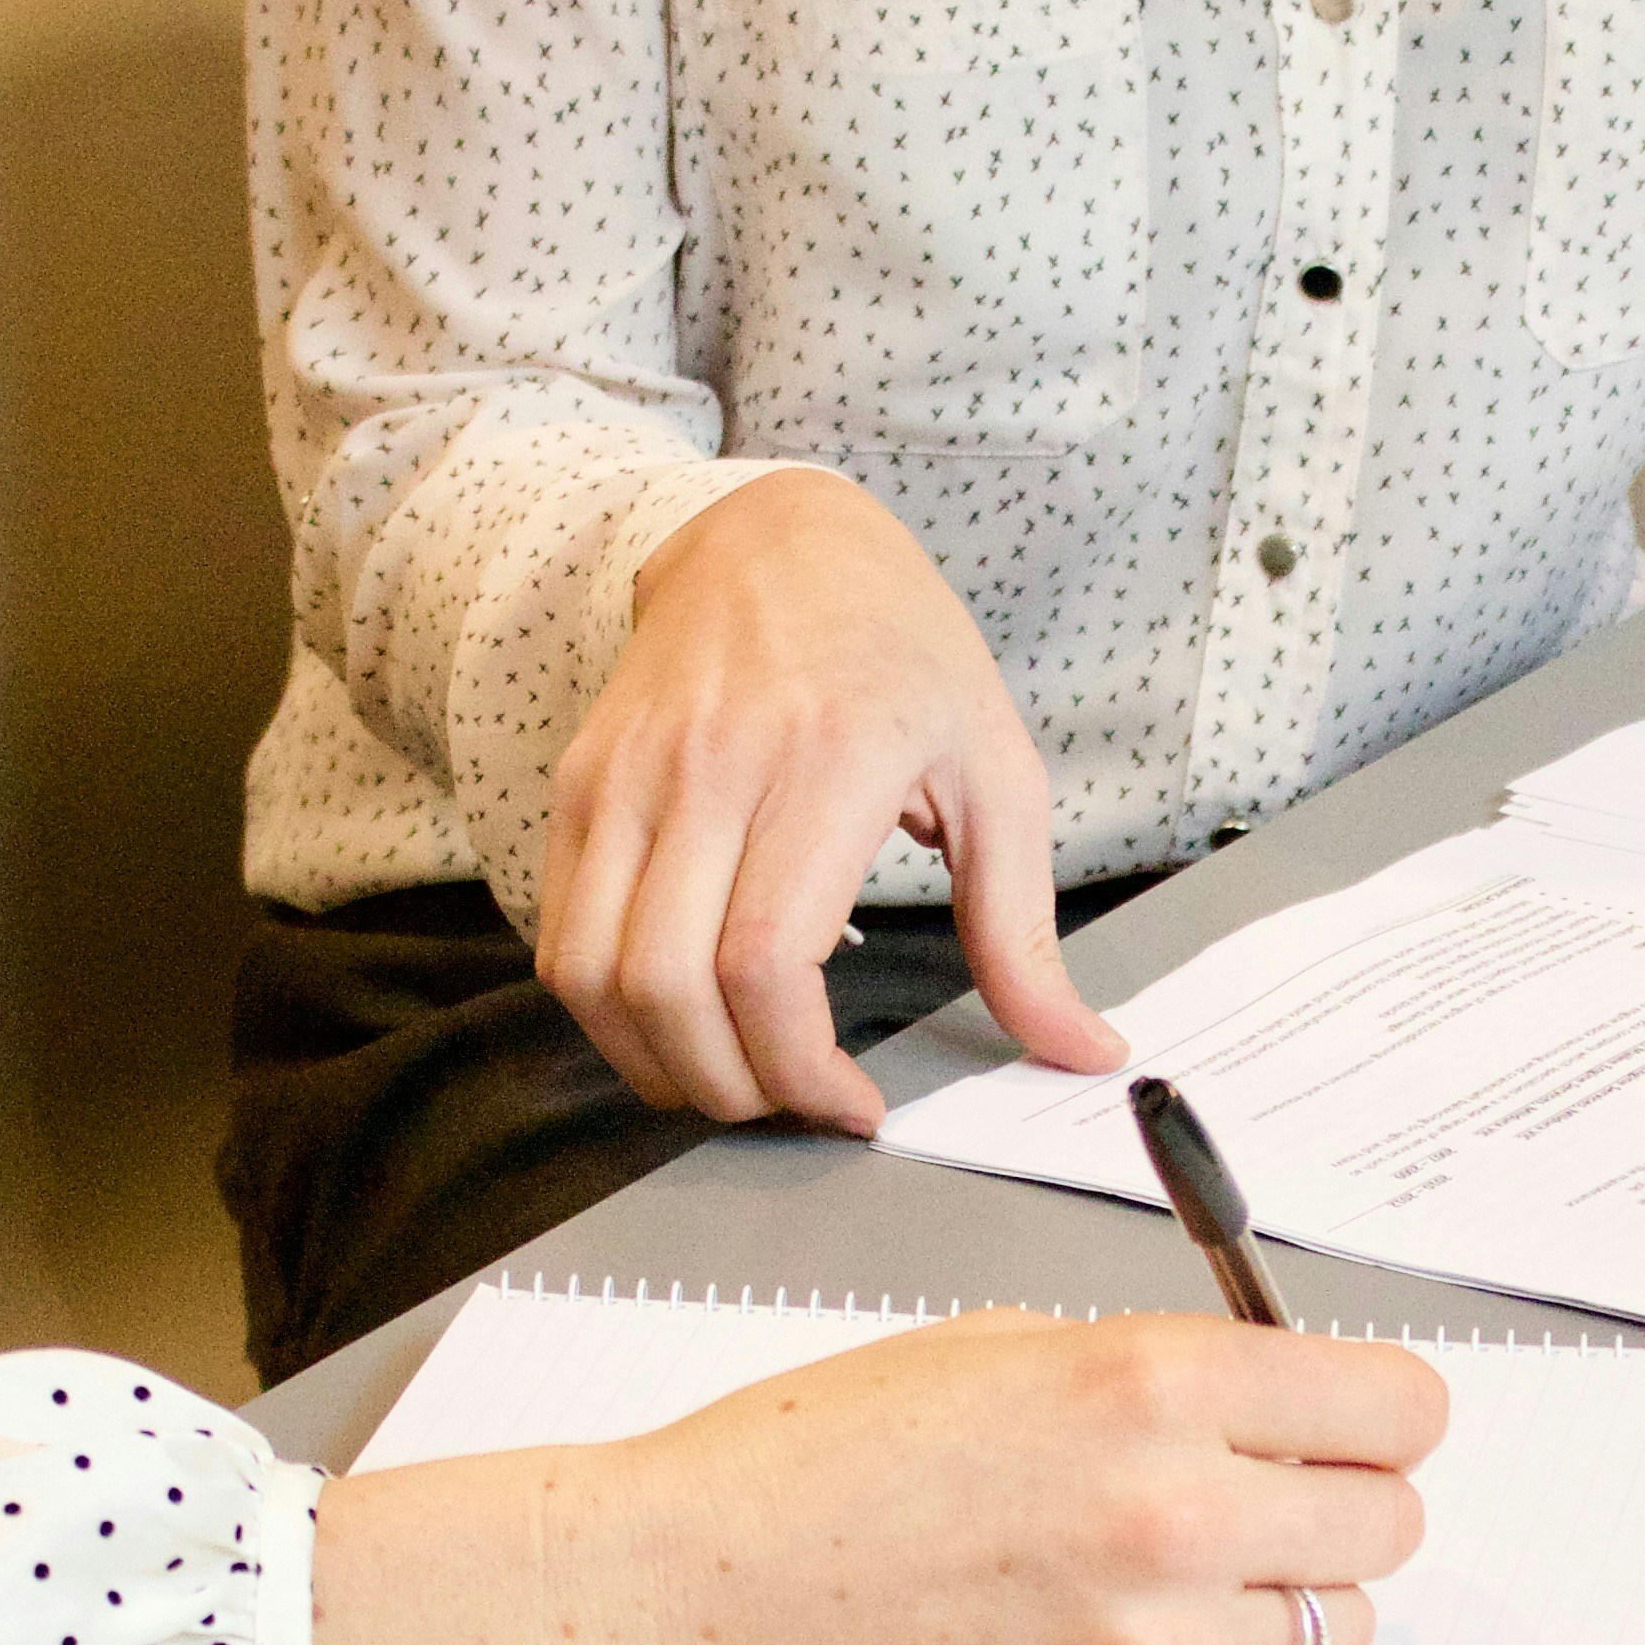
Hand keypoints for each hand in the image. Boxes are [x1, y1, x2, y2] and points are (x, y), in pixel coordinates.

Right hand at [308, 1312, 1446, 1644]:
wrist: (690, 1603)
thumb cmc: (817, 1463)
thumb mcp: (1001, 1349)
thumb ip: (1160, 1373)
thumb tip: (1279, 1403)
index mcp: (1151, 1384)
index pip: (1398, 1409)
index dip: (1378, 1416)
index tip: (1351, 1426)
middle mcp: (1176, 1515)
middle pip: (1388, 1526)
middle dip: (1335, 1508)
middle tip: (1259, 1506)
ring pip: (1331, 1634)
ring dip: (1277, 1606)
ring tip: (1167, 1585)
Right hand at [536, 469, 1127, 1135]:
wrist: (777, 539)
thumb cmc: (900, 654)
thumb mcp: (997, 772)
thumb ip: (1025, 930)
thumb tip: (1082, 1050)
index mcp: (827, 760)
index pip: (766, 961)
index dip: (799, 1069)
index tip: (852, 1105)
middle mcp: (710, 765)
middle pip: (669, 987)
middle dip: (731, 1089)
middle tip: (792, 1104)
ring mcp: (627, 774)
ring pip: (594, 976)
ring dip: (656, 1064)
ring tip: (733, 1077)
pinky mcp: (580, 784)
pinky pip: (562, 937)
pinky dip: (609, 1012)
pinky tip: (678, 1022)